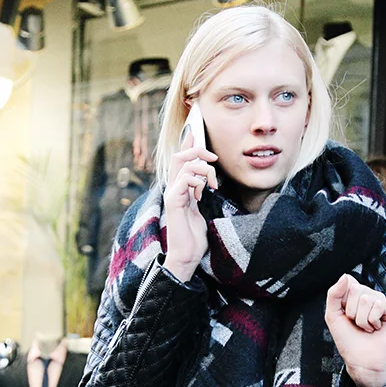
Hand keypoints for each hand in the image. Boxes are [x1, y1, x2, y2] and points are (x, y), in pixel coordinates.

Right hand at [163, 137, 217, 281]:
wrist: (187, 255)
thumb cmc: (194, 236)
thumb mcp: (200, 209)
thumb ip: (199, 192)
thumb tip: (208, 179)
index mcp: (178, 188)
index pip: (180, 159)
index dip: (188, 143)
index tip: (196, 131)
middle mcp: (172, 188)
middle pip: (179, 155)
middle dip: (197, 150)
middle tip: (214, 158)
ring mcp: (172, 194)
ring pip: (184, 164)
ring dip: (204, 169)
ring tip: (213, 185)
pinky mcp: (174, 202)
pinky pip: (185, 179)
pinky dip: (197, 181)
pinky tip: (202, 194)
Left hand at [325, 274, 385, 386]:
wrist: (360, 360)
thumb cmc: (348, 340)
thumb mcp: (333, 315)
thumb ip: (334, 294)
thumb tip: (346, 276)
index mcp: (357, 295)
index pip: (349, 282)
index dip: (343, 301)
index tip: (345, 315)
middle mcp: (372, 296)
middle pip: (356, 290)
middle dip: (352, 311)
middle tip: (357, 324)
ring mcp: (385, 303)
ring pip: (367, 299)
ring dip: (362, 319)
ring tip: (367, 328)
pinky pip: (381, 304)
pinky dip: (374, 319)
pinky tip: (377, 328)